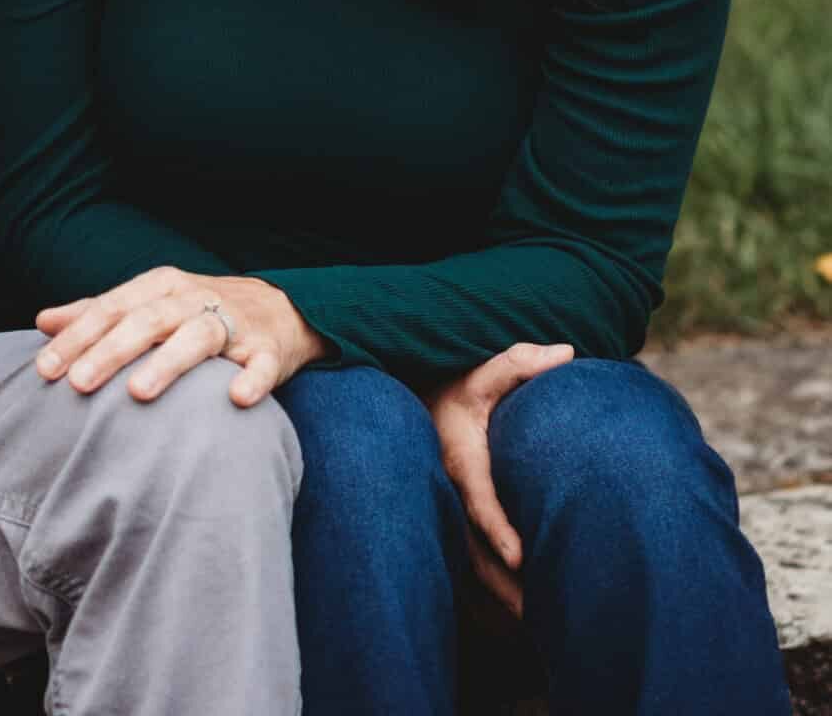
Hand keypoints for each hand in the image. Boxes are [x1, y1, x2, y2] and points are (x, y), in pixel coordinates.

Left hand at [34, 266, 328, 407]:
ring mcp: (232, 323)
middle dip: (110, 351)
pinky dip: (251, 379)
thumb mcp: (147, 304)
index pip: (111, 308)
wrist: (277, 308)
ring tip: (138, 393)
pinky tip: (236, 398)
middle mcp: (192, 299)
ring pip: (198, 337)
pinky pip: (260, 364)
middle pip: (147, 321)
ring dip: (169, 363)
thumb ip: (97, 313)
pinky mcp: (267, 350)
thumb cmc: (195, 311)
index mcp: (159, 287)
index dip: (77, 337)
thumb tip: (43, 322)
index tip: (44, 369)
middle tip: (77, 383)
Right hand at [424, 340, 574, 618]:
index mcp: (460, 458)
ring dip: (497, 595)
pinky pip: (464, 564)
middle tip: (538, 616)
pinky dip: (484, 594)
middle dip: (504, 584)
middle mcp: (449, 490)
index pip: (479, 497)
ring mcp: (445, 510)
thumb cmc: (453, 386)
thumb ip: (519, 361)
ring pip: (469, 562)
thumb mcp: (480, 370)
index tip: (521, 557)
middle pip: (474, 546)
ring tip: (532, 626)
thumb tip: (567, 353)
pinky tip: (510, 616)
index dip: (498, 528)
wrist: (411, 400)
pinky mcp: (447, 522)